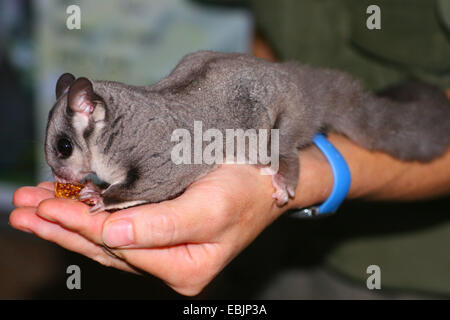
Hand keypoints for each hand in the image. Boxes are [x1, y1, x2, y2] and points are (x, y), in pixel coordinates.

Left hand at [10, 148, 330, 295]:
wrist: (270, 181)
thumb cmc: (246, 192)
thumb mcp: (210, 210)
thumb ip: (161, 227)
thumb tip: (110, 236)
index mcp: (183, 268)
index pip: (118, 247)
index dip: (80, 225)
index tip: (45, 206)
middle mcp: (169, 264)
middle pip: (104, 247)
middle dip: (60, 227)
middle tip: (20, 209)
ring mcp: (164, 249)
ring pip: (105, 238)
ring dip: (67, 221)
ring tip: (30, 208)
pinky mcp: (162, 231)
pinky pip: (118, 227)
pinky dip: (88, 216)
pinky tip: (66, 206)